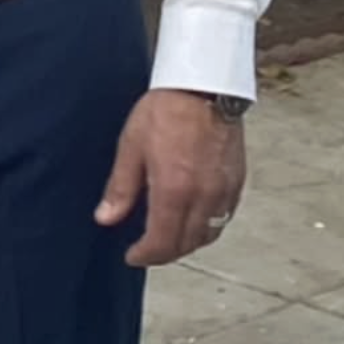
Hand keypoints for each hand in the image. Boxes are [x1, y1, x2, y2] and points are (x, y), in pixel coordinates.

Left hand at [94, 89, 245, 266]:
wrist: (203, 87)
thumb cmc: (165, 111)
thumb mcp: (131, 147)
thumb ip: (121, 188)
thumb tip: (106, 219)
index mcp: (173, 191)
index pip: (162, 243)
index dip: (146, 256)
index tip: (133, 256)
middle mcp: (203, 198)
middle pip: (187, 244)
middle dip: (165, 253)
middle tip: (148, 250)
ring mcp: (224, 191)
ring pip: (209, 235)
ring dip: (188, 243)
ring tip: (168, 237)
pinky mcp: (238, 181)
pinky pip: (224, 217)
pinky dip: (208, 226)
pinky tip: (193, 218)